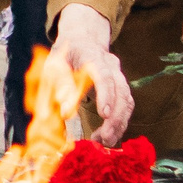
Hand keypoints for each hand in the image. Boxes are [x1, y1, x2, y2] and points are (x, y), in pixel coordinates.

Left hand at [45, 2, 133, 144]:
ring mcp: (119, 76)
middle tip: (103, 138)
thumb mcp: (54, 65)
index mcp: (92, 56)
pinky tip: (109, 136)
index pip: (104, 75)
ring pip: (127, 101)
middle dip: (115, 118)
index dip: (106, 95)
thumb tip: (66, 114)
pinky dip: (120, 122)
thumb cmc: (64, 55)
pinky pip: (126, 106)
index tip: (104, 114)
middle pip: (121, 91)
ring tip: (105, 142)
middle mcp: (111, 65)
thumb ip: (59, 87)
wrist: (81, 40)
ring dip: (119, 124)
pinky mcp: (121, 87)